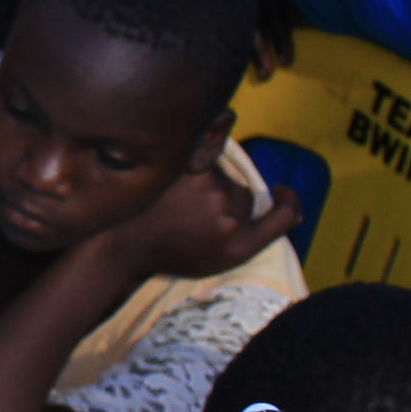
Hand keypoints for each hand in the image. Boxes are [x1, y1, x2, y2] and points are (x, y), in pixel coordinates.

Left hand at [95, 167, 301, 287]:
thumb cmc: (167, 248)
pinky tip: (176, 178)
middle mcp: (231, 219)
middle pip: (244, 194)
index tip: (280, 193)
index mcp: (239, 247)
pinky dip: (199, 159)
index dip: (289, 203)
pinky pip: (211, 154)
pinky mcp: (195, 168)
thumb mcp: (216, 257)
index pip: (284, 217)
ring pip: (222, 176)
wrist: (121, 242)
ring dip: (205, 184)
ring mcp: (214, 192)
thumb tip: (284, 198)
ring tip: (174, 203)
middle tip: (188, 217)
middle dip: (223, 201)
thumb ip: (252, 233)